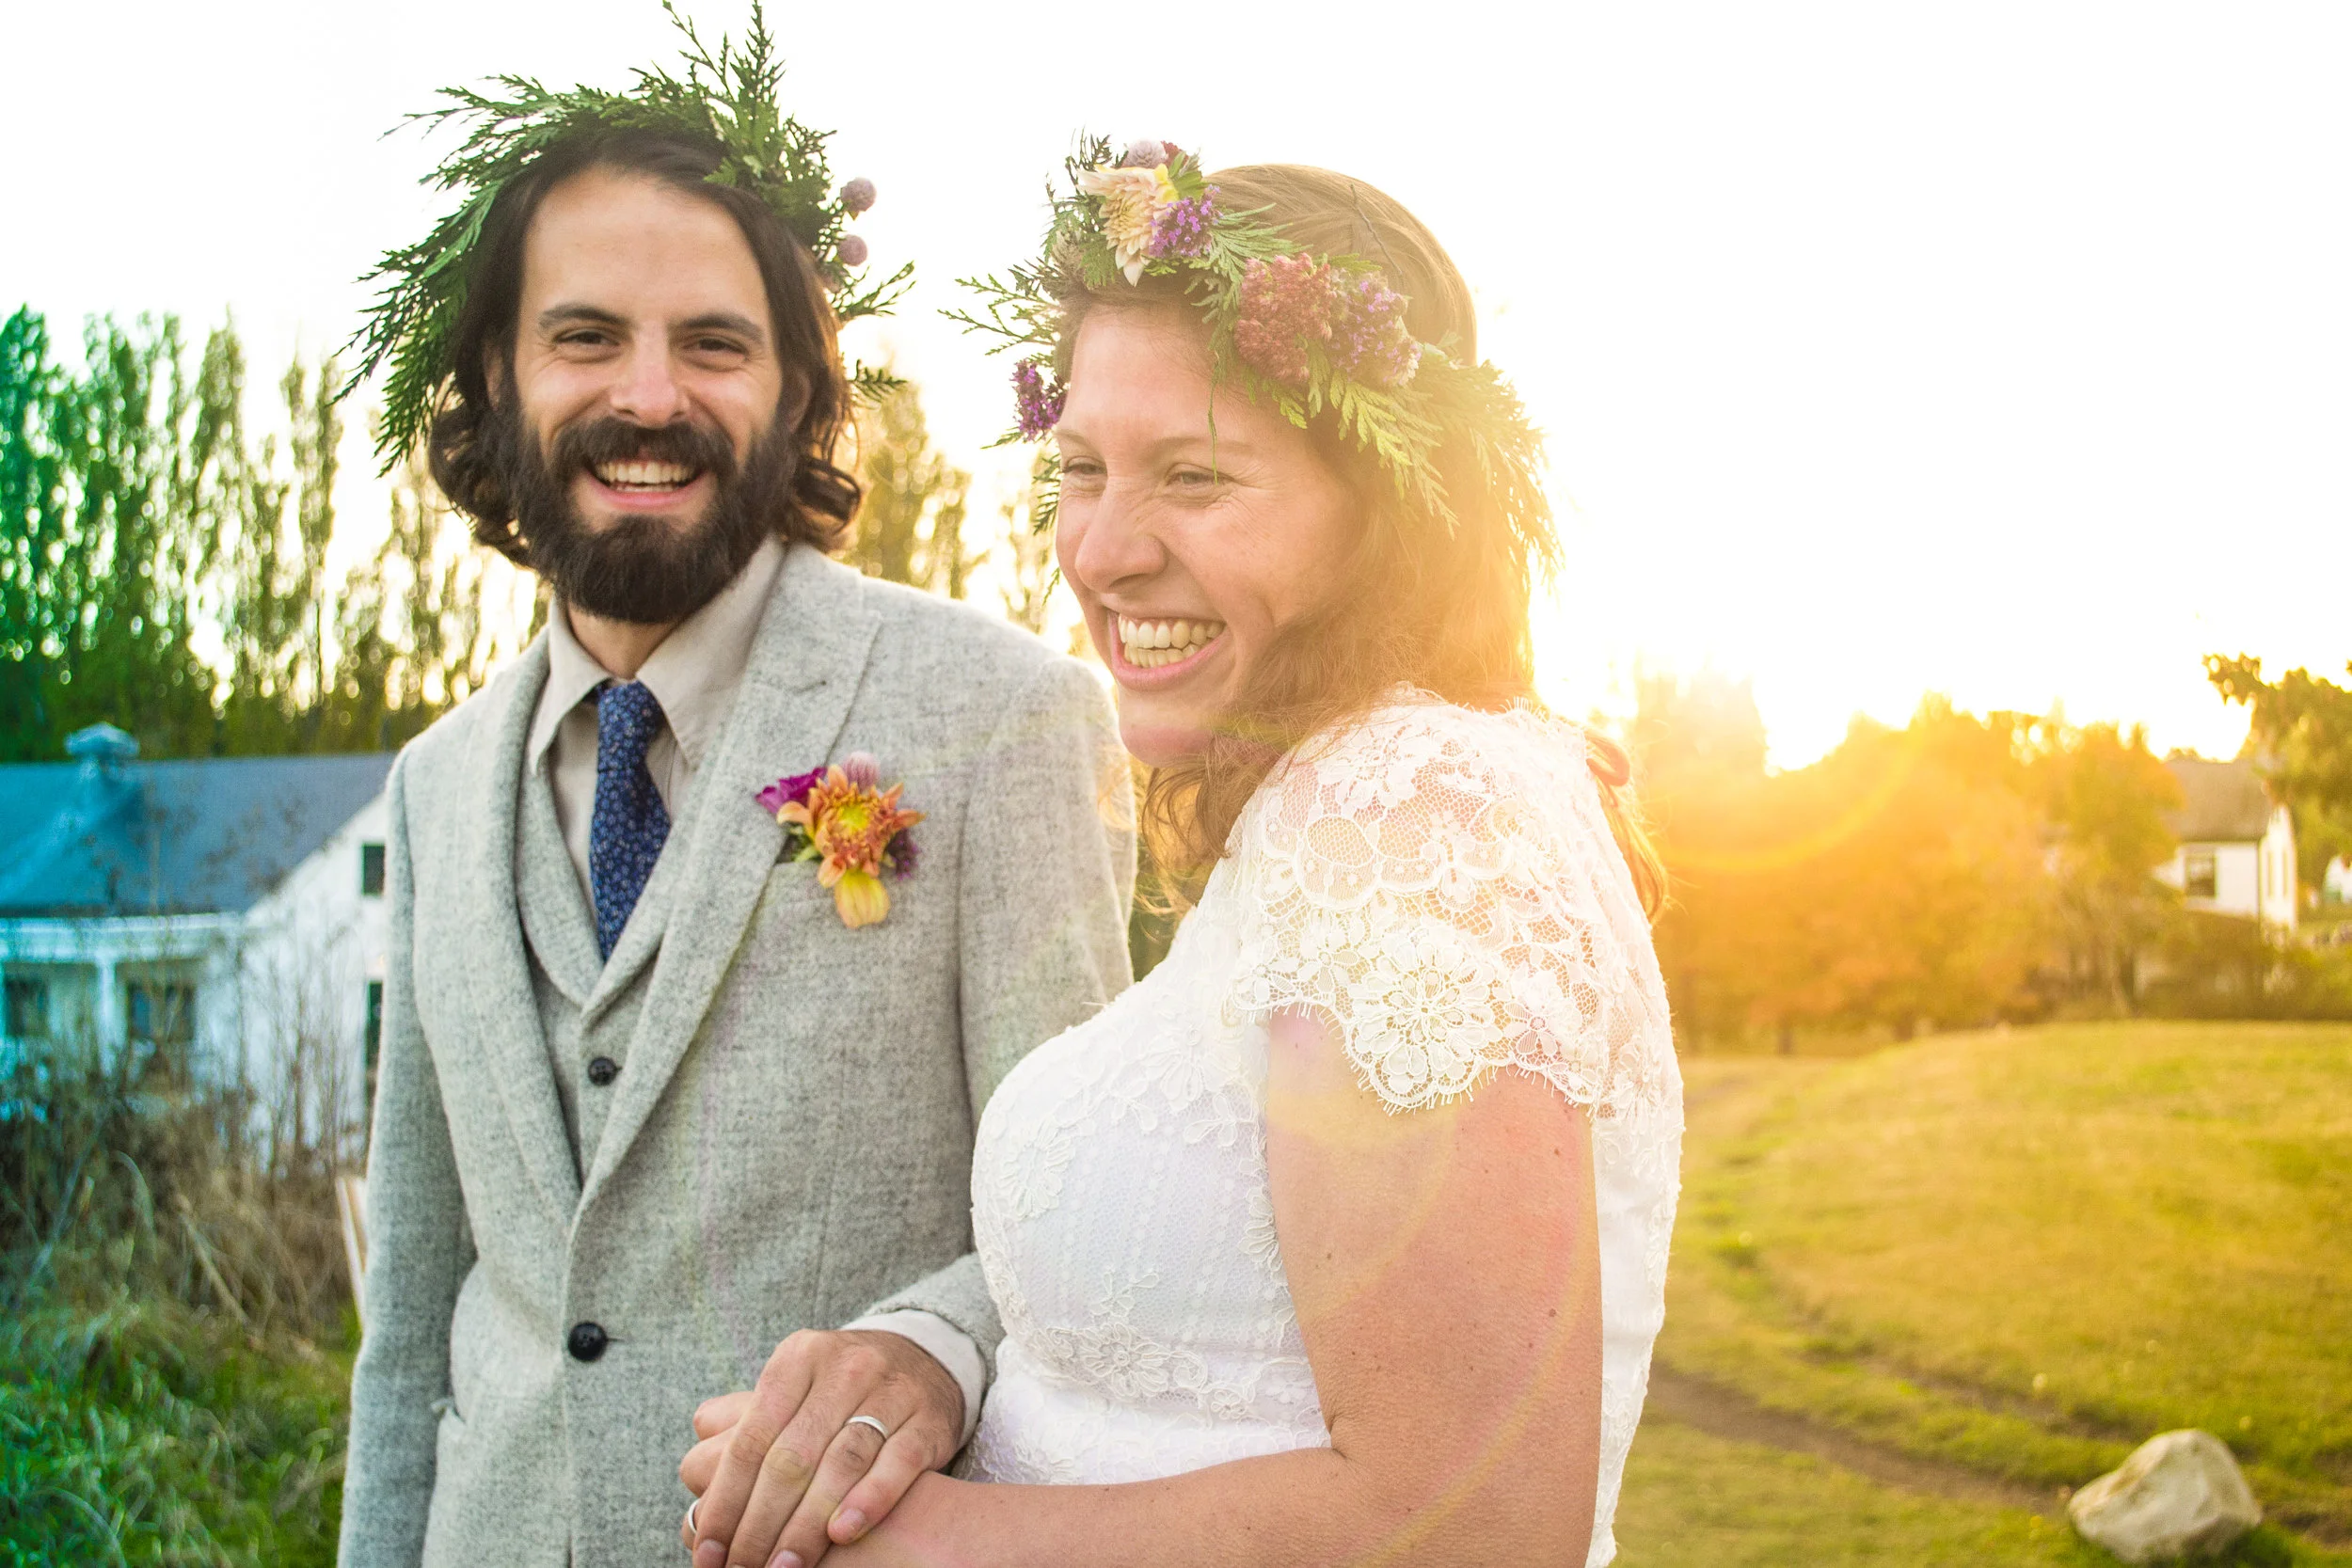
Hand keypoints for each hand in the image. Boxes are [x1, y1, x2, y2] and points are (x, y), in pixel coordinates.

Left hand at [679, 1329, 963, 1567]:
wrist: (927, 1363)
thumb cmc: (839, 1393)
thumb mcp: (793, 1385)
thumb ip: (742, 1422)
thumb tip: (692, 1470)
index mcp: (797, 1358)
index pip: (750, 1439)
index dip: (726, 1500)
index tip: (710, 1551)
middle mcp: (844, 1368)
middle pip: (791, 1457)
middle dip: (760, 1524)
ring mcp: (892, 1391)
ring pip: (840, 1463)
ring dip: (806, 1524)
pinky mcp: (929, 1420)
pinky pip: (897, 1462)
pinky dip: (868, 1499)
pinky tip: (841, 1535)